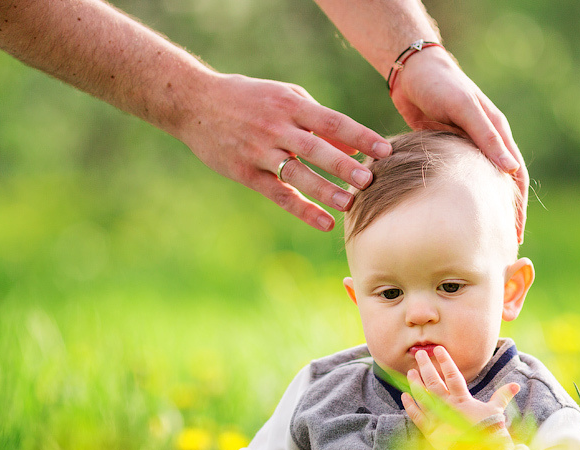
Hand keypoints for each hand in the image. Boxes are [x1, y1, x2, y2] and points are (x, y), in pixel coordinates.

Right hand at [177, 73, 391, 231]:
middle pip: (316, 148)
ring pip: (297, 173)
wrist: (194, 103)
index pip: (332, 121)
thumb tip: (354, 147)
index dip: (360, 136)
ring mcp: (259, 151)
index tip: (385, 149)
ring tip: (350, 204)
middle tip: (369, 180)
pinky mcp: (246, 173)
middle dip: (344, 166)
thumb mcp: (285, 97)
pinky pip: (279, 194)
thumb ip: (318, 119)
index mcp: (290, 104)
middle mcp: (276, 127)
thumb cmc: (249, 98)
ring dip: (325, 191)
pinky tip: (324, 222)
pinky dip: (302, 209)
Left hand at [391, 48, 528, 240]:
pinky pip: (456, 180)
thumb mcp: (465, 109)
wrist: (413, 71)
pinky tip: (448, 217)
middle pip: (499, 188)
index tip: (514, 236)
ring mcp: (466, 149)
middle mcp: (485, 144)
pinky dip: (457, 199)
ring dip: (480, 210)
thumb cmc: (442, 86)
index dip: (517, 208)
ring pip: (478, 187)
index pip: (516, 179)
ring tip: (475, 238)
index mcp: (497, 135)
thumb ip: (486, 137)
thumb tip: (511, 169)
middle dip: (501, 216)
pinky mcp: (446, 151)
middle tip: (499, 247)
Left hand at [402, 346, 518, 449]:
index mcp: (464, 401)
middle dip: (426, 367)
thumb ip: (502, 397)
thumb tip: (515, 385)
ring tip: (411, 371)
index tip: (438, 349)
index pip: (453, 376)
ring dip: (415, 383)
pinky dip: (410, 406)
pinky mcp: (431, 432)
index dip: (445, 362)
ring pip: (422, 397)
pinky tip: (404, 396)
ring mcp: (438, 419)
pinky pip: (417, 416)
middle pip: (434, 383)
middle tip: (419, 354)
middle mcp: (448, 407)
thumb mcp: (496, 413)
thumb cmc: (489, 434)